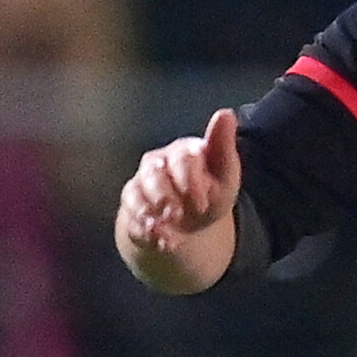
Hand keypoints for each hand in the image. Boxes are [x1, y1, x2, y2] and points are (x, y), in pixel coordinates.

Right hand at [116, 108, 241, 290]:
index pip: (183, 159)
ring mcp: (141, 185)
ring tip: (168, 231)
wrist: (191, 224)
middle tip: (177, 215)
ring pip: (135, 193)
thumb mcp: (226, 175)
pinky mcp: (132, 208)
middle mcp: (158, 164)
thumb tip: (225, 113)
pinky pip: (130, 216)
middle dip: (164, 196)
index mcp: (184, 152)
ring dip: (149, 213)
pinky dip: (143, 230)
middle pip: (153, 174)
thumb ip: (224, 146)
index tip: (203, 203)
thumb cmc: (210, 193)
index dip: (191, 182)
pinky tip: (161, 242)